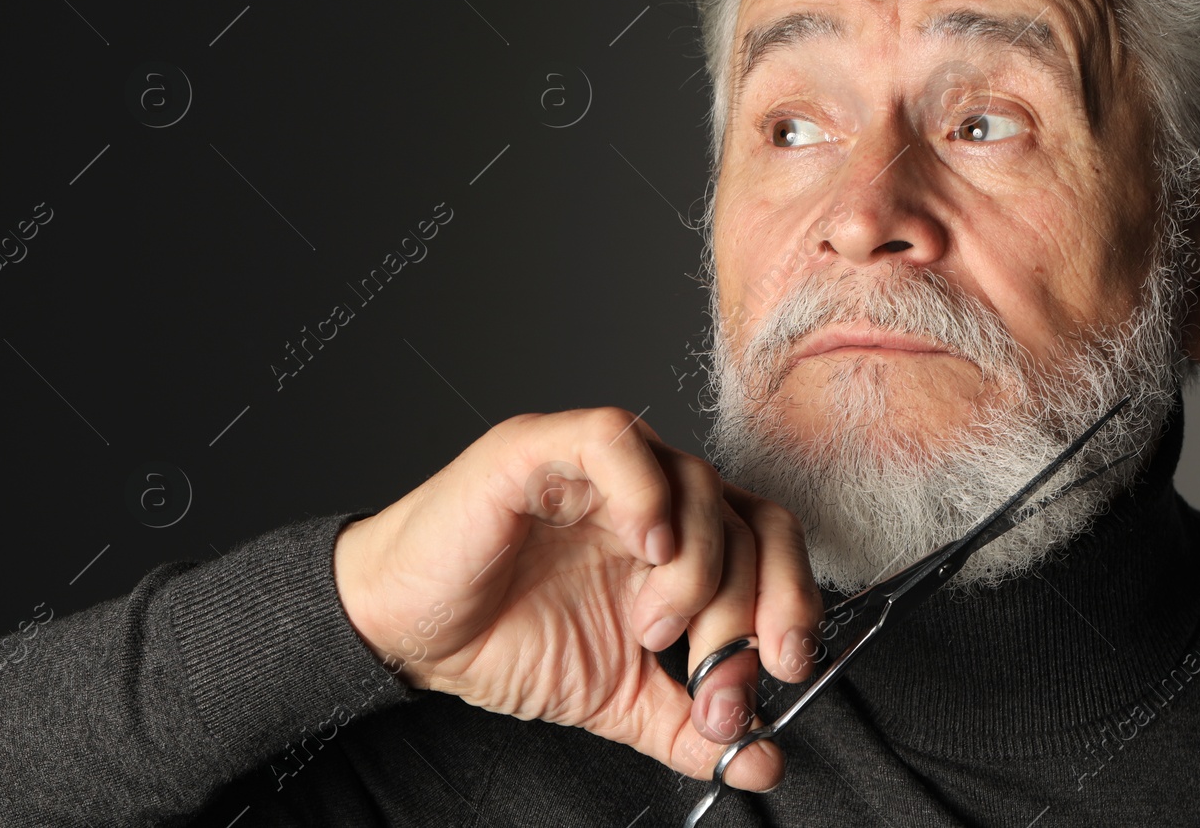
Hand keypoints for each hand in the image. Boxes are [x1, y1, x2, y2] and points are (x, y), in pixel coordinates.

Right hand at [332, 407, 824, 791]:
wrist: (406, 634)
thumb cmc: (503, 639)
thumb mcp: (615, 697)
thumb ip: (687, 724)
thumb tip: (764, 760)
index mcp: (678, 543)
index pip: (770, 544)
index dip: (793, 600)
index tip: (786, 669)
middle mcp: (652, 496)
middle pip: (747, 520)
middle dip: (752, 605)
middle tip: (719, 673)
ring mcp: (602, 468)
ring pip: (698, 483)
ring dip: (697, 569)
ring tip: (653, 628)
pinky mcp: (542, 448)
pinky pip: (616, 440)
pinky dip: (646, 492)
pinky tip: (646, 549)